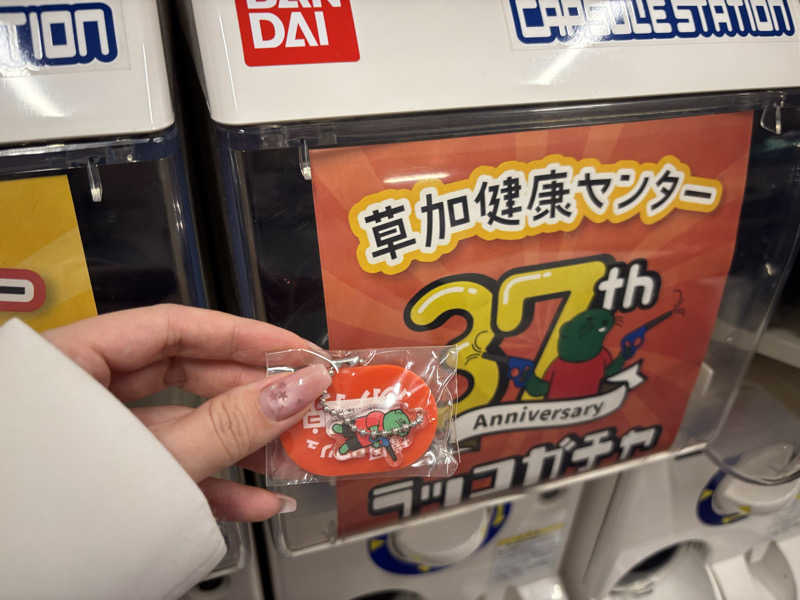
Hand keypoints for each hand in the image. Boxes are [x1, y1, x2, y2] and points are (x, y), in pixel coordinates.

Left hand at [43, 304, 330, 521]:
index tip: (299, 353)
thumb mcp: (157, 460)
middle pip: (186, 376)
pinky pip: (168, 470)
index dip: (245, 336)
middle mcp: (87, 391)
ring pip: (184, 426)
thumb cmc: (60, 511)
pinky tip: (257, 503)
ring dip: (242, 446)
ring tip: (293, 458)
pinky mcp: (113, 480)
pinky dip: (213, 485)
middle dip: (253, 398)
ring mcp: (101, 439)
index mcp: (77, 360)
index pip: (175, 328)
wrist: (16, 586)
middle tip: (308, 406)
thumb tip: (303, 387)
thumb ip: (230, 424)